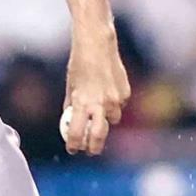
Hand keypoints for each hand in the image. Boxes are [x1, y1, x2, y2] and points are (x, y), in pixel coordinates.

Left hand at [63, 28, 130, 155]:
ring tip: (98, 110)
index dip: (74, 144)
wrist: (97, 45)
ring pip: (112, 120)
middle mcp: (100, 104)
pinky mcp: (125, 93)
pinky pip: (119, 106)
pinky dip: (113, 105)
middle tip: (89, 150)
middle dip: (94, 147)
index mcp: (82, 103)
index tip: (72, 149)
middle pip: (99, 136)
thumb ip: (72, 105)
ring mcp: (115, 100)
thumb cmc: (79, 65)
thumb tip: (70, 121)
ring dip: (105, 121)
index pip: (77, 133)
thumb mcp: (70, 86)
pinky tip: (107, 91)